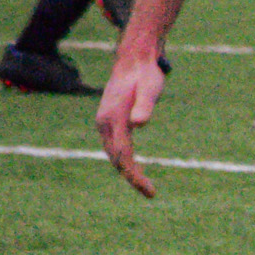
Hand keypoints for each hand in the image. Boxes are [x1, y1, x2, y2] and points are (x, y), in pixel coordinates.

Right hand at [94, 50, 167, 198]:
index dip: (134, 175)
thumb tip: (139, 124)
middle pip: (116, 158)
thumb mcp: (151, 89)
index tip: (150, 191)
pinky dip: (123, 160)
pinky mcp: (108, 121)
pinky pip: (114, 146)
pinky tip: (134, 168)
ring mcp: (104, 122)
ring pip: (113, 154)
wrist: (133, 60)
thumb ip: (145, 107)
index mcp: (113, 119)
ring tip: (144, 186)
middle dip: (131, 177)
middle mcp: (104, 123)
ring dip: (127, 171)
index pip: (123, 155)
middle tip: (151, 193)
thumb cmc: (146, 75)